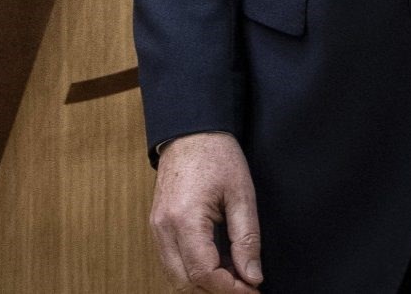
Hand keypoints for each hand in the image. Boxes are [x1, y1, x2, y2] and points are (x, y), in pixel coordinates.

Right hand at [149, 132, 260, 290]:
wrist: (190, 132)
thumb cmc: (216, 156)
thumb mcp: (242, 195)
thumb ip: (246, 239)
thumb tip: (252, 276)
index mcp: (184, 219)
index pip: (204, 274)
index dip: (231, 289)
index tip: (254, 289)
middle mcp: (163, 228)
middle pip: (185, 283)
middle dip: (217, 291)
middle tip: (246, 285)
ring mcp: (156, 228)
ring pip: (176, 277)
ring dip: (204, 283)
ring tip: (234, 274)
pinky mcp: (157, 226)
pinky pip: (172, 262)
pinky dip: (193, 272)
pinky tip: (217, 263)